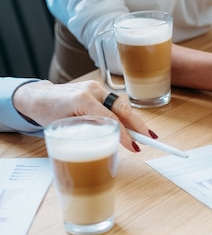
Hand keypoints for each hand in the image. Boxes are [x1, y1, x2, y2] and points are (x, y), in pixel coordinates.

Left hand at [12, 80, 151, 151]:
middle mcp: (92, 90)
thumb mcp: (64, 126)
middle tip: (151, 138)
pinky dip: (124, 115)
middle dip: (138, 124)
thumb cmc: (46, 112)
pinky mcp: (98, 89)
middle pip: (122, 107)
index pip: (110, 118)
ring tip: (144, 134)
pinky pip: (115, 103)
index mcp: (82, 99)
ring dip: (133, 120)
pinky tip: (131, 126)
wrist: (37, 97)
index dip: (124, 134)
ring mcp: (96, 88)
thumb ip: (87, 130)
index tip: (134, 146)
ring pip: (121, 105)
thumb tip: (109, 140)